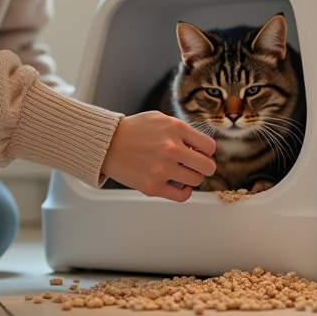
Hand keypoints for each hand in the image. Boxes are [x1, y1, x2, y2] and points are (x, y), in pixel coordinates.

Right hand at [100, 111, 216, 201]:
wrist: (107, 143)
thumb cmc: (133, 131)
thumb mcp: (160, 119)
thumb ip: (182, 130)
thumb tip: (201, 148)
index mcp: (175, 128)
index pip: (209, 146)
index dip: (207, 151)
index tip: (201, 153)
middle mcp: (171, 149)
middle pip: (207, 166)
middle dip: (205, 166)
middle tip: (197, 165)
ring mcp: (162, 169)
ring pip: (196, 180)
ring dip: (192, 177)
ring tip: (183, 172)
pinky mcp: (152, 186)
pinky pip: (181, 196)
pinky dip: (185, 192)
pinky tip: (181, 185)